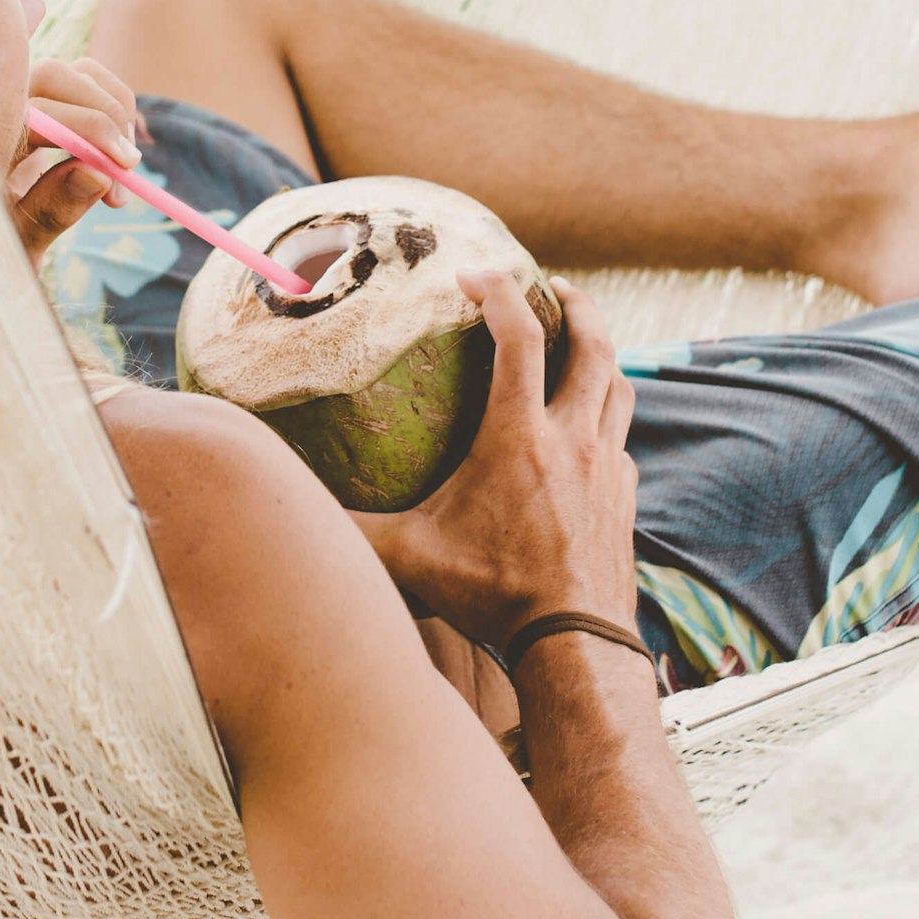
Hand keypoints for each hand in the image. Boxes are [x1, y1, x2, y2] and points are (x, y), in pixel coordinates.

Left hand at [7, 56, 147, 264]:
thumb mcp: (18, 237)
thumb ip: (52, 209)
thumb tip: (97, 174)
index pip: (43, 110)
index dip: (91, 129)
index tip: (124, 166)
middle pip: (58, 77)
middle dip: (105, 119)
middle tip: (126, 173)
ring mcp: (21, 94)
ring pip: (79, 74)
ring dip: (115, 113)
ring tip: (121, 169)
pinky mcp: (44, 97)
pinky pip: (86, 81)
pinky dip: (113, 107)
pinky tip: (116, 150)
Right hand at [359, 275, 638, 658]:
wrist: (573, 642)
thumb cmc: (491, 596)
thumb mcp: (410, 558)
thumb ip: (352, 530)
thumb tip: (292, 510)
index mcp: (520, 436)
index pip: (519, 337)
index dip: (498, 293)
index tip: (472, 276)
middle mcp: (572, 439)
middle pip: (593, 343)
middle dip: (576, 305)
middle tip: (552, 287)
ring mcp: (607, 467)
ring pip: (619, 386)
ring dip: (601, 355)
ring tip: (579, 345)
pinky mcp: (625, 498)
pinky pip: (621, 441)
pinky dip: (604, 421)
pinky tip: (584, 436)